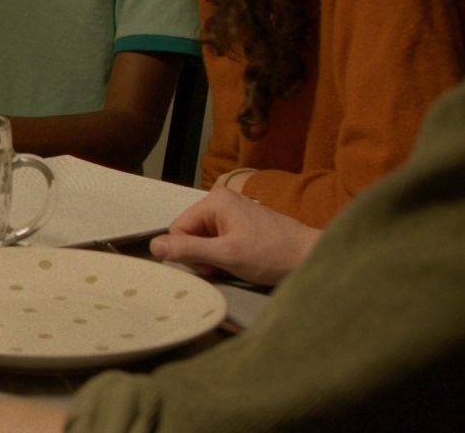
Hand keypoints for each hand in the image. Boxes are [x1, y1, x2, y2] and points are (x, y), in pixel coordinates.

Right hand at [148, 186, 320, 285]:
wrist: (309, 258)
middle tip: (225, 265)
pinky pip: (218, 239)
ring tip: (236, 263)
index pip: (177, 228)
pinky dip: (224, 254)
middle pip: (190, 232)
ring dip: (214, 256)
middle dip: (202, 254)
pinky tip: (242, 260)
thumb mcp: (226, 255)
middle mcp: (222, 200)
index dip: (188, 252)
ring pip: (203, 238)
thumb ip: (188, 250)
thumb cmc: (274, 254)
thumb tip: (155, 246)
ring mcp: (233, 210)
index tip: (210, 265)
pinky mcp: (241, 223)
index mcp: (215, 200)